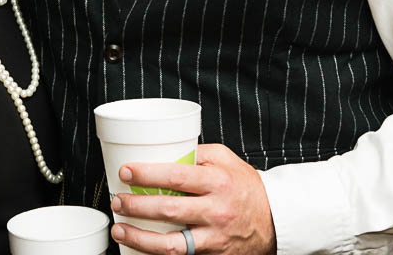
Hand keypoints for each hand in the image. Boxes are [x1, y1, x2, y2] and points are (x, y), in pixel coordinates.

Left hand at [110, 144, 275, 254]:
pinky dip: (157, 254)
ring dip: (140, 237)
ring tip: (120, 228)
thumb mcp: (226, 159)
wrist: (275, 219)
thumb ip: (197, 153)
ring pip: (172, 243)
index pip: (177, 176)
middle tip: (118, 200)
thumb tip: (164, 149)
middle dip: (136, 206)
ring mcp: (214, 237)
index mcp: (218, 181)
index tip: (127, 171)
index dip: (148, 174)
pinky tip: (140, 247)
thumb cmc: (246, 186)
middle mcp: (216, 210)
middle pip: (169, 210)